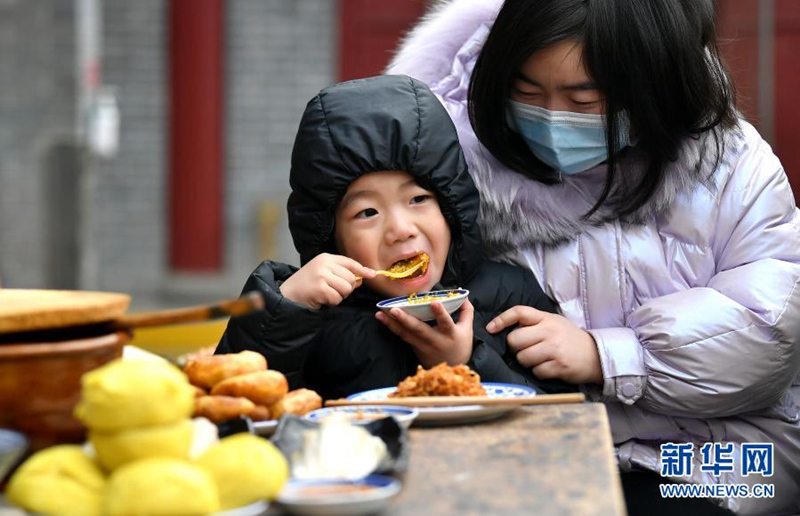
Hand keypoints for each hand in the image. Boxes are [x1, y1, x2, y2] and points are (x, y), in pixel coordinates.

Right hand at [279, 253, 375, 308]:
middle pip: (351, 277)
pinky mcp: (320, 287)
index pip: (349, 262)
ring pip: (346, 288)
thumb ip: (342, 274)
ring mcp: (321, 275)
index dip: (362, 270)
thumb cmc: (306, 286)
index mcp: (325, 257)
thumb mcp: (324, 274)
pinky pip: (337, 298)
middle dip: (346, 288)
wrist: (286, 295)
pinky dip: (332, 302)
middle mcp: (324, 263)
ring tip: (326, 294)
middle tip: (332, 291)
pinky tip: (321, 299)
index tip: (371, 275)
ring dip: (339, 296)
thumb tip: (362, 278)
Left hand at [375, 299, 474, 367]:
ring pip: (406, 334)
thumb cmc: (460, 344)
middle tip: (394, 309)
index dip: (440, 314)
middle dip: (405, 319)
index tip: (434, 303)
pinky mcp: (414, 348)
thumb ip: (466, 310)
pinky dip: (392, 328)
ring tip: (380, 313)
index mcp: (450, 334)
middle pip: (419, 330)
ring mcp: (422, 346)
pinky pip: (402, 337)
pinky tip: (382, 318)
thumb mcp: (467, 328)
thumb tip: (462, 294)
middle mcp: (435, 341)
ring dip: (391, 323)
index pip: (446, 323)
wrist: (453, 369)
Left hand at [486, 306, 602, 383]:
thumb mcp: (553, 322)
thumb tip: (505, 329)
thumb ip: (533, 323)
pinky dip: (539, 372)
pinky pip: (536, 371)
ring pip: (522, 358)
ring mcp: (555, 349)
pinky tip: (548, 367)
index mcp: (546, 318)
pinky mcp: (559, 366)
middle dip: (515, 347)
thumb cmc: (568, 338)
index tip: (491, 328)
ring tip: (538, 359)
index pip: (519, 312)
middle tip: (526, 348)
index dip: (501, 319)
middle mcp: (550, 331)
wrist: (596, 355)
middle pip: (514, 340)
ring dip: (526, 362)